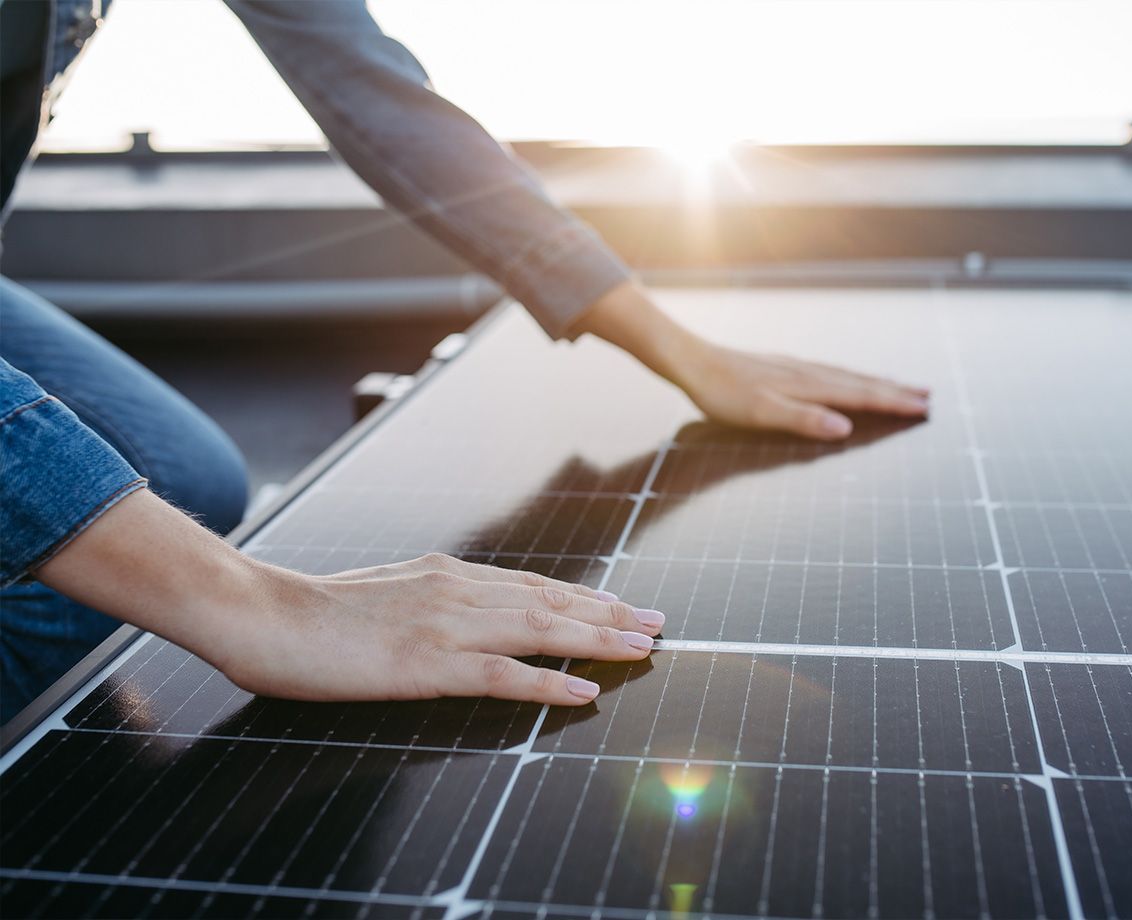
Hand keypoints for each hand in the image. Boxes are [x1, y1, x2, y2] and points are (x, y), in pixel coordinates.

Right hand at [36, 490, 663, 706]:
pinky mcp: (427, 663)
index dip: (582, 596)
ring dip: (597, 639)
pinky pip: (503, 675)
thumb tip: (462, 604)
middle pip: (550, 601)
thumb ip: (430, 596)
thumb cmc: (315, 610)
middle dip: (609, 613)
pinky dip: (549, 682)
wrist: (263, 612)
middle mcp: (457, 591)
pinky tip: (584, 690)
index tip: (622, 604)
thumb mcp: (385, 590)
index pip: (531, 584)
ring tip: (642, 647)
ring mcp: (445, 625)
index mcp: (447, 575)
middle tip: (656, 623)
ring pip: (539, 628)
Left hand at [670, 343, 928, 440]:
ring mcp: (796, 368)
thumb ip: (804, 420)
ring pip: (847, 375)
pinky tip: (847, 378)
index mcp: (808, 387)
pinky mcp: (783, 367)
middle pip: (861, 383)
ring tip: (901, 385)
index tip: (922, 409)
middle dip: (895, 391)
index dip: (892, 404)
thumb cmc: (722, 393)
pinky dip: (850, 376)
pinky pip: (829, 371)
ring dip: (877, 382)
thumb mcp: (761, 413)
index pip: (860, 397)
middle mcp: (808, 373)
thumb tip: (845, 427)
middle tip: (927, 396)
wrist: (692, 361)